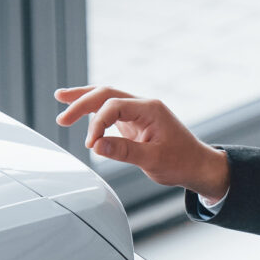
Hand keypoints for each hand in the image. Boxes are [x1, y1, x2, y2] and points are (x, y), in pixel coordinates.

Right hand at [54, 86, 231, 202]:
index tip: (91, 144)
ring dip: (85, 100)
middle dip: (82, 101)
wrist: (197, 166)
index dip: (98, 123)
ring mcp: (139, 112)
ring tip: (61, 99)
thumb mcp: (153, 160)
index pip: (114, 106)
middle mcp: (144, 106)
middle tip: (62, 117)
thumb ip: (125, 151)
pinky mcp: (135, 122)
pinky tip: (81, 114)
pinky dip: (94, 111)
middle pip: (106, 94)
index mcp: (150, 109)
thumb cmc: (181, 162)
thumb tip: (97, 146)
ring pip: (107, 98)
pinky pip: (111, 111)